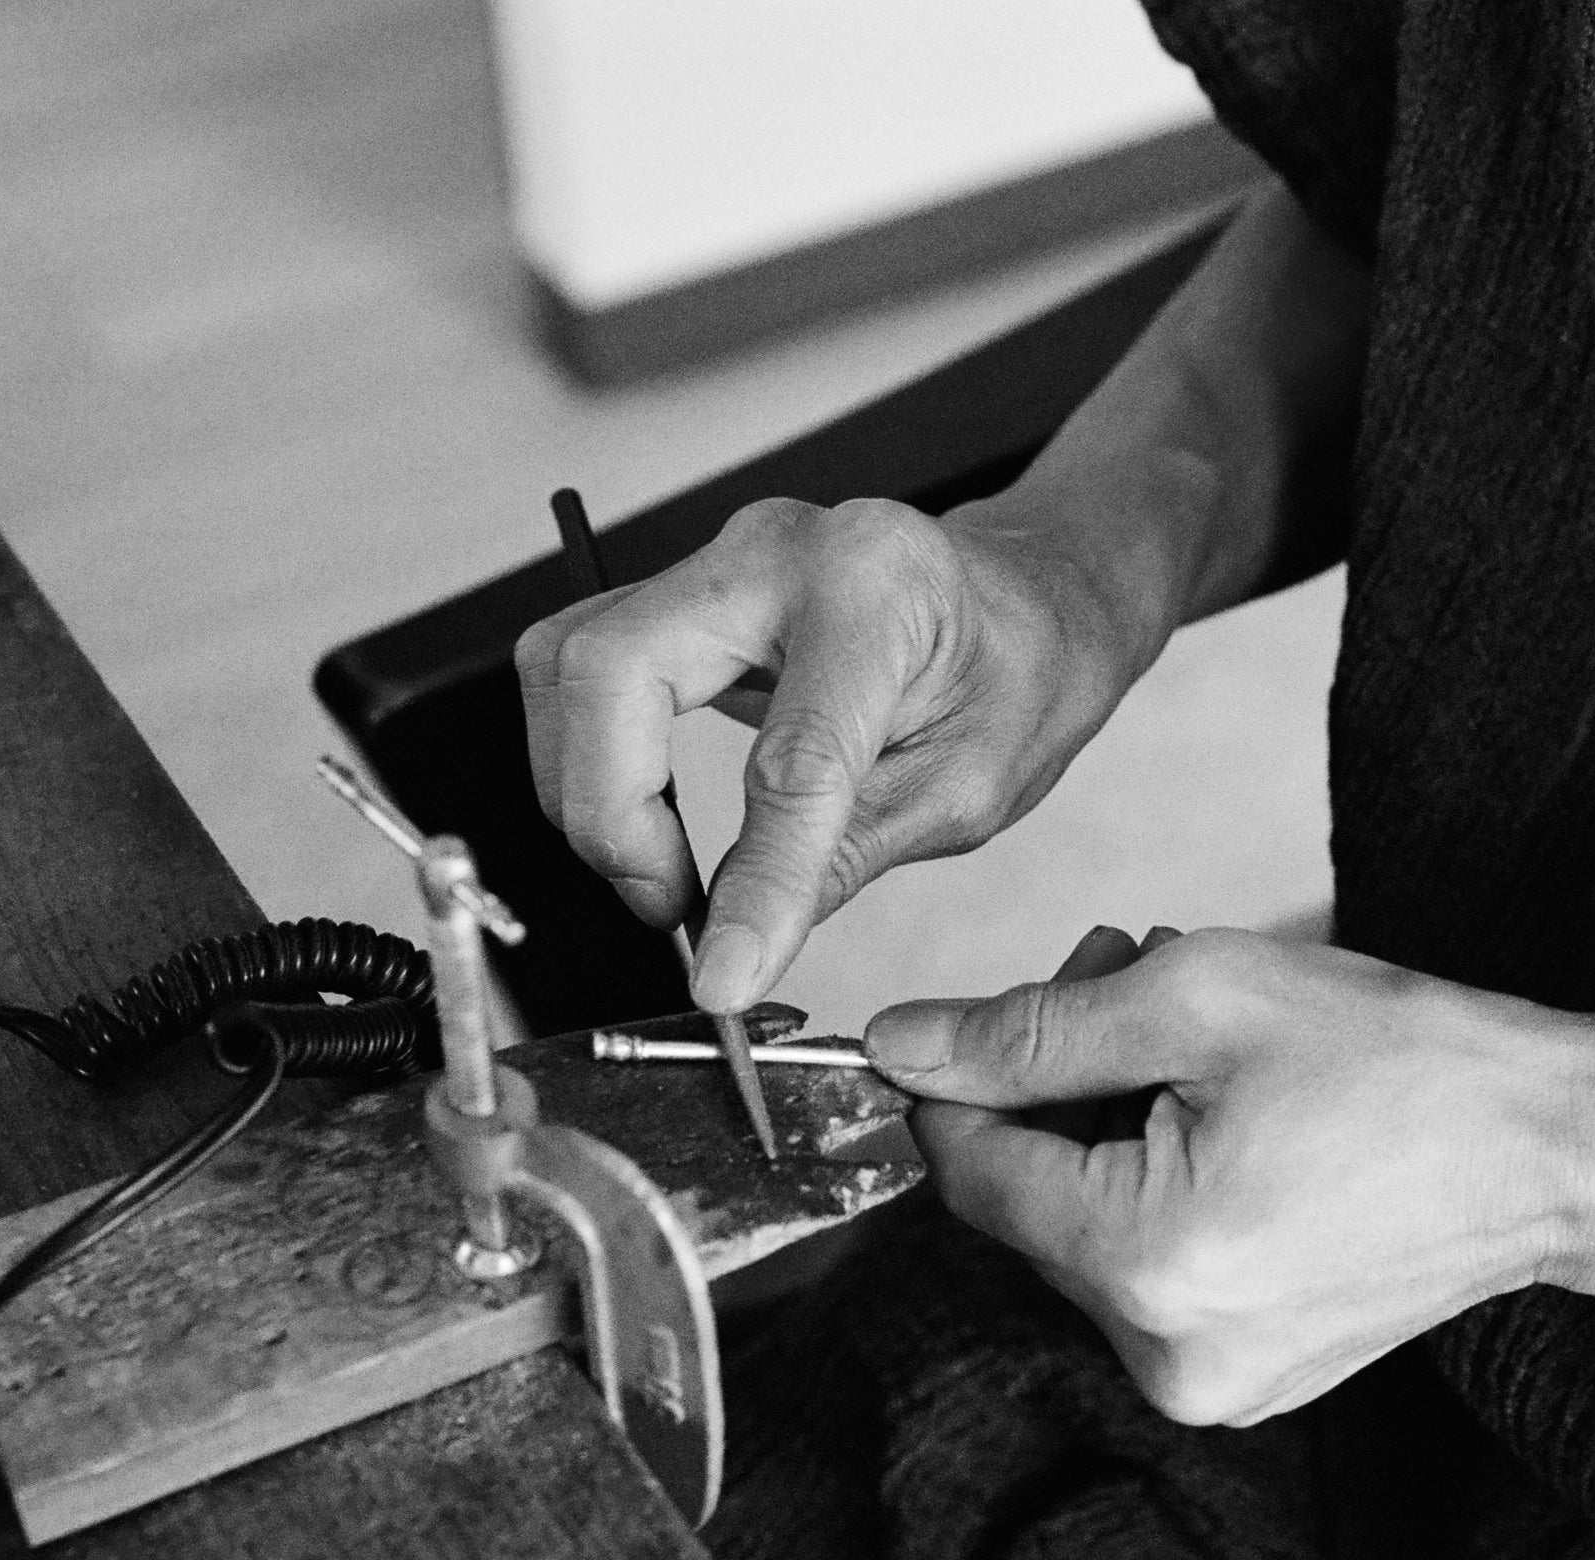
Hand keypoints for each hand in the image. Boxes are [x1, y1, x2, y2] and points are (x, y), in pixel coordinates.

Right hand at [514, 497, 1151, 1009]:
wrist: (1024, 597)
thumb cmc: (1016, 675)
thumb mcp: (963, 793)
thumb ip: (841, 863)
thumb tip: (734, 950)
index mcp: (879, 593)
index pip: (787, 755)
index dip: (750, 880)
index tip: (722, 975)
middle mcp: (778, 549)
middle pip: (610, 670)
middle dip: (610, 814)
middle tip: (669, 906)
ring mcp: (718, 559)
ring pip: (569, 663)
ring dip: (586, 789)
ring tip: (662, 871)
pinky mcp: (681, 588)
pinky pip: (583, 666)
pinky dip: (591, 757)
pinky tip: (646, 817)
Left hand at [865, 928, 1594, 1424]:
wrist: (1561, 1151)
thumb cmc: (1407, 1064)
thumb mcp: (1196, 999)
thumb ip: (1028, 1030)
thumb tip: (899, 1047)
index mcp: (1145, 1267)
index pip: (969, 1172)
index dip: (959, 1076)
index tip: (992, 1006)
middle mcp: (1168, 1356)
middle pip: (1027, 1204)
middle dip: (1056, 1084)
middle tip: (1125, 971)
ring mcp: (1214, 1383)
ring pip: (1086, 1232)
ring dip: (1110, 1126)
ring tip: (1196, 1038)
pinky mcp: (1249, 1378)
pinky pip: (1151, 1272)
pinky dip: (1161, 1185)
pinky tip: (1228, 1113)